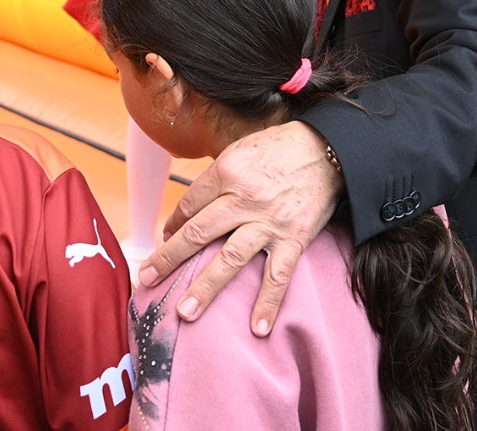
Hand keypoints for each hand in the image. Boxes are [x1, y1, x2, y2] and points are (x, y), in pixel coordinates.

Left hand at [143, 121, 342, 336]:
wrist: (329, 149)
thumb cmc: (280, 148)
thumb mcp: (240, 150)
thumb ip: (217, 179)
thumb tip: (193, 210)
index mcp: (227, 172)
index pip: (189, 206)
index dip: (173, 226)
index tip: (166, 240)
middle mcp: (244, 199)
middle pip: (198, 233)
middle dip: (169, 259)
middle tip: (148, 280)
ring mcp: (269, 222)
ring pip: (230, 259)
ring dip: (206, 287)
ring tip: (185, 311)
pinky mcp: (294, 238)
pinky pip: (278, 276)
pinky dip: (268, 303)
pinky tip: (257, 328)